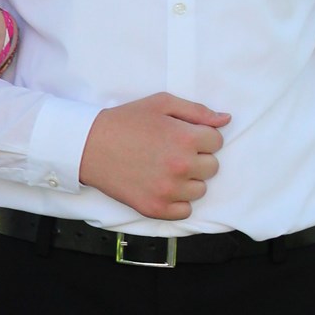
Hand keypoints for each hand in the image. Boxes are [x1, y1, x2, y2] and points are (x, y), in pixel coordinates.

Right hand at [78, 93, 230, 219]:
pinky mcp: (155, 208)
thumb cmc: (125, 122)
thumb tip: (226, 119)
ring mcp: (169, 190)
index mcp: (186, 138)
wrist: (89, 146)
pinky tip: (162, 187)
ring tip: (165, 169)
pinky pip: (185, 211)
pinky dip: (177, 202)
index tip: (182, 136)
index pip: (217, 141)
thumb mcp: (161, 103)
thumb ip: (197, 111)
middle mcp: (181, 166)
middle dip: (197, 158)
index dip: (201, 136)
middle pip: (212, 167)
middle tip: (172, 152)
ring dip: (188, 181)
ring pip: (200, 190)